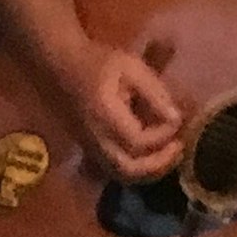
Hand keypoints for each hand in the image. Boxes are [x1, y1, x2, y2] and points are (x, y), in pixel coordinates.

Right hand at [75, 44, 185, 179]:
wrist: (59, 65)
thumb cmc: (96, 61)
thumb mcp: (131, 67)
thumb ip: (155, 93)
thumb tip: (175, 119)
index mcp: (105, 116)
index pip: (139, 141)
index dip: (163, 135)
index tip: (176, 117)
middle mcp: (96, 138)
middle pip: (128, 170)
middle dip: (158, 164)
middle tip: (178, 147)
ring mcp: (89, 146)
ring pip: (120, 175)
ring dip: (147, 171)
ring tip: (166, 154)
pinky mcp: (88, 148)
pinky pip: (113, 169)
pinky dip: (135, 167)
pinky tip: (148, 152)